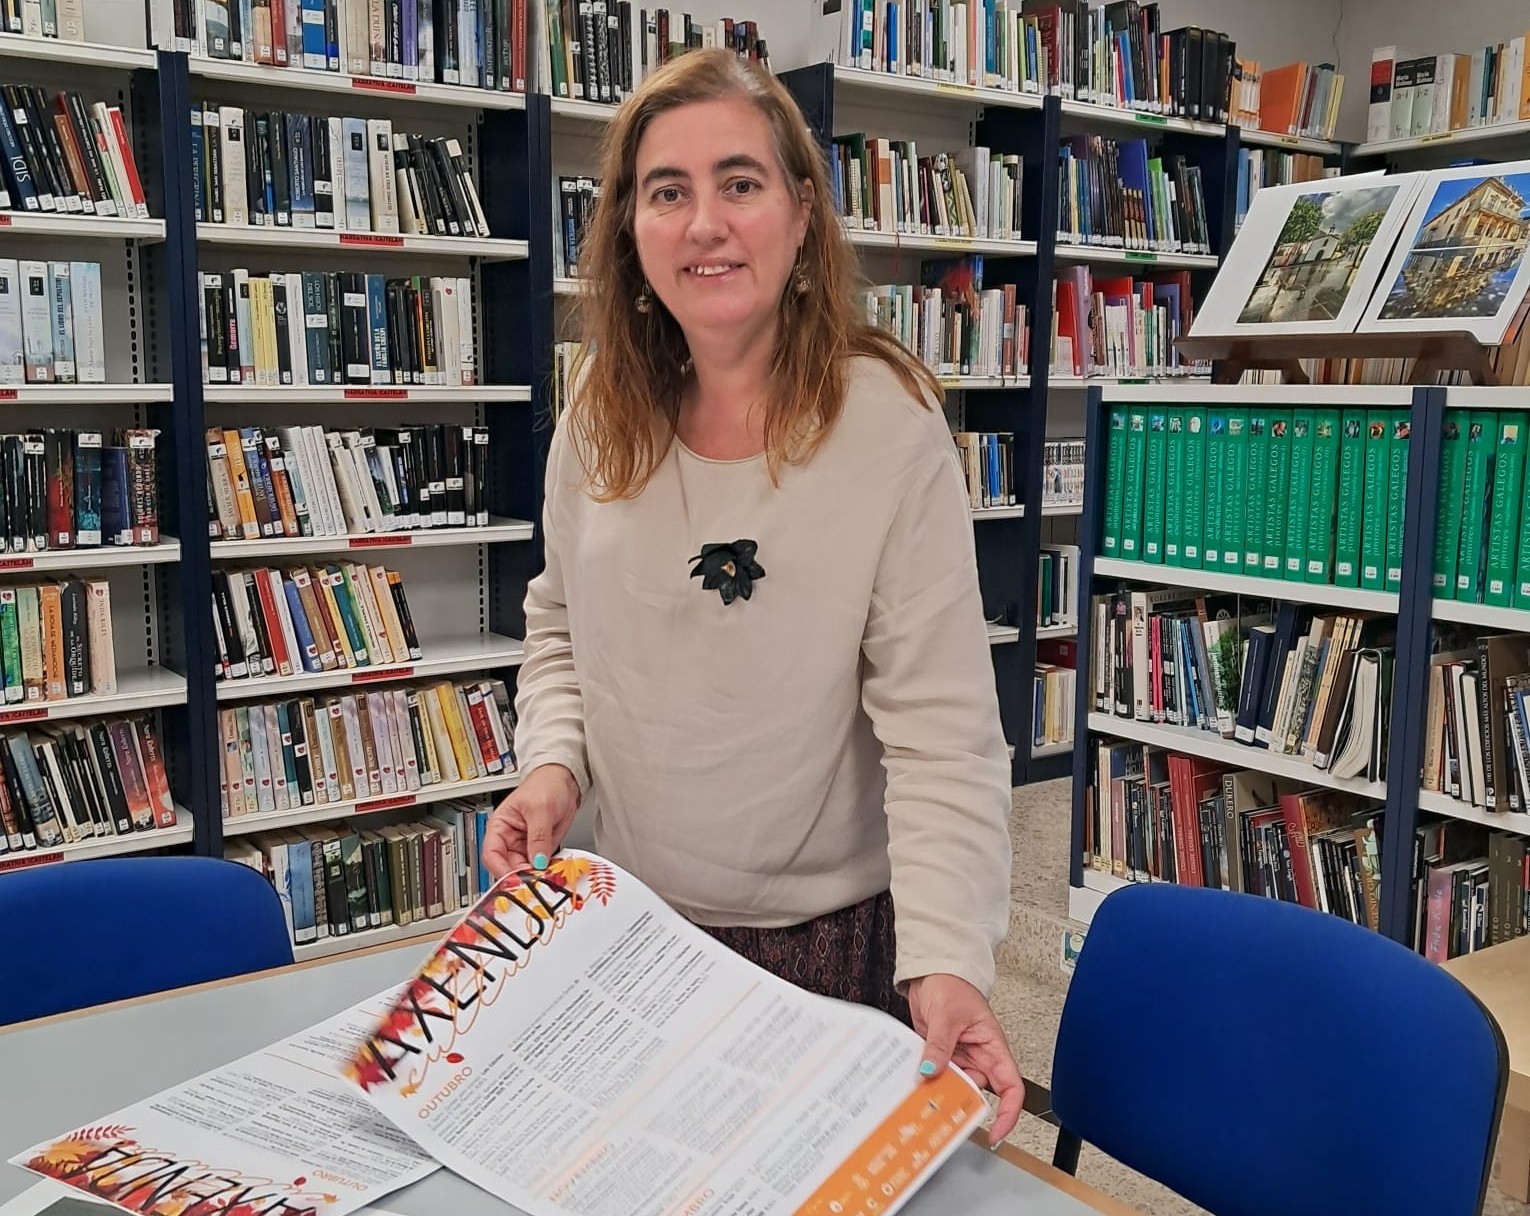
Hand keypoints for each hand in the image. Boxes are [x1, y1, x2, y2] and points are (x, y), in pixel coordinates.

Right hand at [481, 764, 581, 879]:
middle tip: (535, 883)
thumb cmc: (545, 785)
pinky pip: (540, 867)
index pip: (492, 854)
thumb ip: (539, 837)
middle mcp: (510, 839)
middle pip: (508, 867)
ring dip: (534, 877)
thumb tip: (537, 861)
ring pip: (524, 871)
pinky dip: (546, 872)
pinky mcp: (541, 850)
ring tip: (545, 879)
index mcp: (500, 826)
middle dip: (520, 877)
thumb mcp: (541, 809)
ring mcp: (525, 846)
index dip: (500, 870)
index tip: (514, 880)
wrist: (564, 780)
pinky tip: (553, 873)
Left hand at [907, 973, 1023, 1146]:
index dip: (1008, 1113)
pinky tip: (911, 1082)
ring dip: (937, 1091)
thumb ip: (940, 1045)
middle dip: (960, 1104)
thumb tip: (931, 1071)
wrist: (931, 971)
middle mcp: (978, 1056)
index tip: (996, 1133)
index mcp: (992, 1047)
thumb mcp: (947, 1015)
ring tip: (919, 1097)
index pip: (1010, 1087)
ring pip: (953, 1086)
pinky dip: (925, 1079)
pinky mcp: (939, 1054)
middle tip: (940, 1113)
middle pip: (976, 1092)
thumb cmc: (952, 983)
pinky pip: (935, 1074)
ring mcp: (958, 1056)